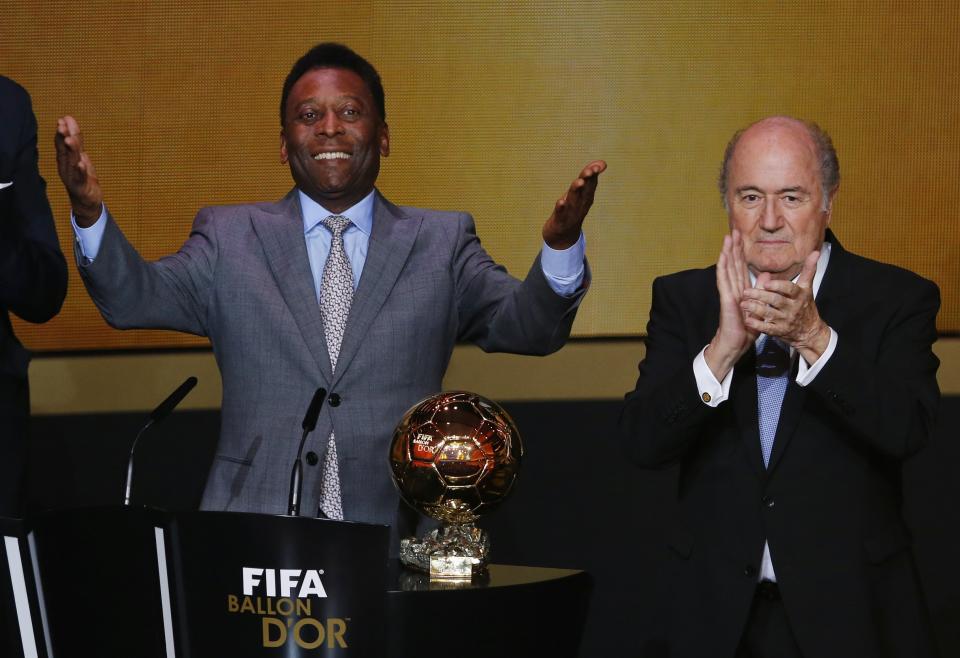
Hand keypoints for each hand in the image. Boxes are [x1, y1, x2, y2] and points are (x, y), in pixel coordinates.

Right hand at [54, 115, 102, 226]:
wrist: (86, 201)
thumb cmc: (82, 176)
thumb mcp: (80, 156)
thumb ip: (76, 140)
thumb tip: (68, 119)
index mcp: (65, 159)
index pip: (62, 143)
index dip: (62, 132)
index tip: (62, 120)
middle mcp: (66, 166)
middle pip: (64, 151)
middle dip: (63, 138)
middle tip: (62, 126)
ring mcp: (72, 176)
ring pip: (72, 162)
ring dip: (71, 151)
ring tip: (70, 140)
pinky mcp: (80, 186)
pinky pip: (80, 178)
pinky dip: (80, 170)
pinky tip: (81, 163)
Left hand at [541, 160, 606, 248]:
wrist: (562, 236)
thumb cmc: (573, 209)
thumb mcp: (581, 193)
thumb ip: (590, 176)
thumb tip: (602, 162)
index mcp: (586, 197)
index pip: (591, 183)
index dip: (593, 173)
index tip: (598, 166)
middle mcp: (580, 204)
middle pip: (584, 190)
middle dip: (587, 179)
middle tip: (590, 171)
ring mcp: (571, 212)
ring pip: (574, 200)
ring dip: (576, 191)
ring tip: (579, 182)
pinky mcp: (559, 220)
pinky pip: (560, 213)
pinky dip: (561, 207)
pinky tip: (561, 202)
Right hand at [704, 230, 756, 379]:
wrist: (736, 342)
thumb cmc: (746, 328)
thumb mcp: (759, 305)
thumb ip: (760, 289)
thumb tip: (765, 275)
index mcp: (742, 290)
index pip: (741, 267)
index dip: (741, 253)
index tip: (741, 239)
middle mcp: (734, 289)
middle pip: (733, 264)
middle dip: (733, 248)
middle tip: (733, 231)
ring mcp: (729, 293)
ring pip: (727, 268)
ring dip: (727, 253)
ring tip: (727, 238)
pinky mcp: (727, 299)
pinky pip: (724, 281)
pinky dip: (723, 268)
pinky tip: (722, 257)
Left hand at [740, 250, 830, 363]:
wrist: (810, 331)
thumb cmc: (805, 305)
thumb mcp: (807, 288)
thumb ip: (808, 270)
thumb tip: (815, 252)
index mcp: (799, 295)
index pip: (789, 289)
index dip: (778, 286)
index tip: (767, 283)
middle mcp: (792, 308)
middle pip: (776, 301)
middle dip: (761, 296)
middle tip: (745, 292)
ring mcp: (785, 321)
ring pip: (769, 314)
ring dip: (755, 309)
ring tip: (743, 304)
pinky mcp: (779, 331)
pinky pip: (767, 328)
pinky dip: (757, 325)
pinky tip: (747, 320)